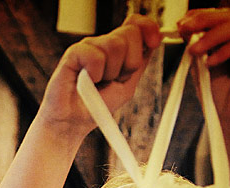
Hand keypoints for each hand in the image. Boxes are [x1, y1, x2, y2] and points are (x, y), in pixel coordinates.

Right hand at [39, 14, 161, 135]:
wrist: (74, 122)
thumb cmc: (97, 106)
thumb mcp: (128, 84)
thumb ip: (140, 61)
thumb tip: (155, 38)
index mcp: (117, 48)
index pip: (136, 24)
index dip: (148, 28)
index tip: (154, 42)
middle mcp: (102, 43)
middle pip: (130, 33)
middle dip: (129, 62)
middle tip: (114, 79)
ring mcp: (88, 46)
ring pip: (115, 45)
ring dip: (110, 72)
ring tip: (97, 82)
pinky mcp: (74, 53)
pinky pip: (96, 56)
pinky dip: (95, 74)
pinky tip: (86, 81)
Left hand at [178, 9, 229, 129]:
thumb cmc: (220, 98)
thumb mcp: (202, 68)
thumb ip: (196, 48)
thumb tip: (184, 27)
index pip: (218, 17)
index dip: (199, 16)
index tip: (179, 24)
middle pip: (228, 17)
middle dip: (203, 20)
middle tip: (183, 28)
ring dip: (211, 37)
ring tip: (194, 52)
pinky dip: (227, 50)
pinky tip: (211, 63)